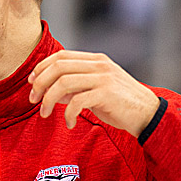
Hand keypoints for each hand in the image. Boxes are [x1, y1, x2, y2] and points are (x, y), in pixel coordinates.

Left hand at [28, 50, 160, 135]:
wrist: (148, 115)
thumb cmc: (121, 104)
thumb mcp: (96, 91)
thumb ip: (75, 87)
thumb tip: (50, 91)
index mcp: (95, 60)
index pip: (61, 56)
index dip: (41, 68)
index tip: (32, 84)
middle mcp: (98, 65)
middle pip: (58, 67)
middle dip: (40, 83)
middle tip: (33, 100)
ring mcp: (103, 78)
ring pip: (63, 83)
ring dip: (49, 100)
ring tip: (45, 114)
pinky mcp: (106, 94)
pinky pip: (77, 102)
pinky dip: (68, 114)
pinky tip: (70, 124)